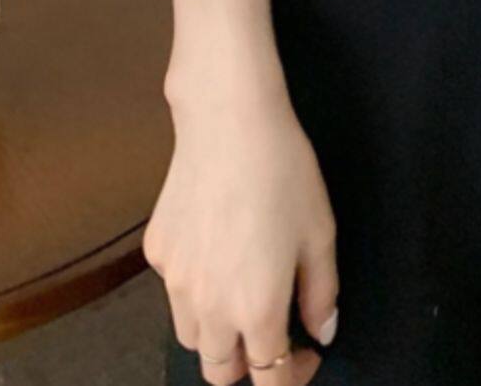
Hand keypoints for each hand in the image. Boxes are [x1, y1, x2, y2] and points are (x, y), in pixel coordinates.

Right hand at [146, 75, 338, 385]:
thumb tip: (322, 329)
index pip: (268, 378)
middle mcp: (210, 306)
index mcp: (256, 309)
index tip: (305, 355)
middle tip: (271, 333)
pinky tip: (216, 249)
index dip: (291, 377)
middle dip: (247, 366)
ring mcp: (176, 281)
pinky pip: (174, 291)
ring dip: (216, 335)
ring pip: (189, 338)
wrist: (229, 121)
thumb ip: (322, 292)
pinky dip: (194, 290)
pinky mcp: (158, 251)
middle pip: (219, 372)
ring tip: (240, 296)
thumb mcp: (320, 232)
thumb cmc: (282, 171)